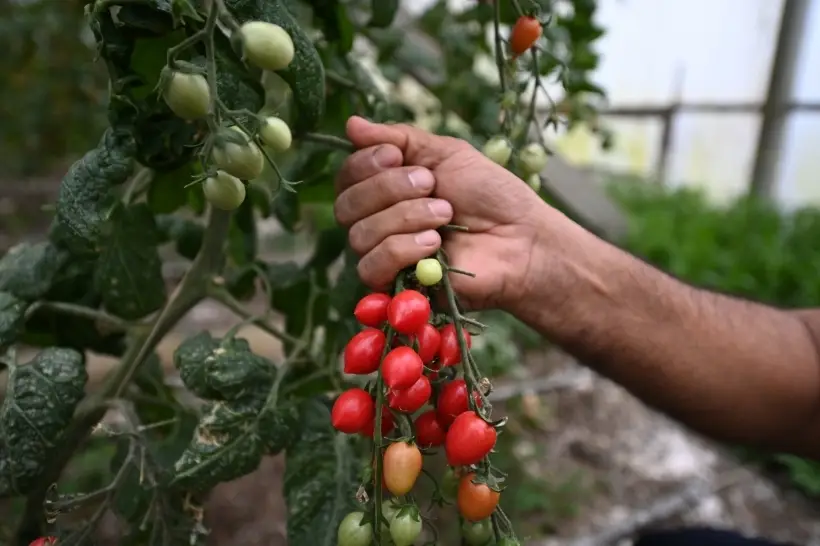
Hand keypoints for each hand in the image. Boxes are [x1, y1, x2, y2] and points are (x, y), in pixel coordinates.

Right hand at [334, 116, 557, 311]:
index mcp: (386, 190)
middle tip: (432, 185)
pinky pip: (372, 267)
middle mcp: (378, 223)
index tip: (397, 156)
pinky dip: (401, 249)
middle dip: (388, 189)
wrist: (522, 238)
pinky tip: (434, 244)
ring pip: (359, 235)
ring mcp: (386, 256)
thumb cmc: (490, 195)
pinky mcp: (397, 286)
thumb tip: (351, 124)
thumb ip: (399, 139)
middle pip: (346, 206)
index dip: (364, 164)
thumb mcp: (446, 153)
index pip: (346, 177)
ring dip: (405, 217)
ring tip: (445, 215)